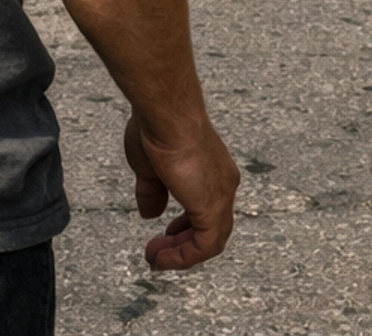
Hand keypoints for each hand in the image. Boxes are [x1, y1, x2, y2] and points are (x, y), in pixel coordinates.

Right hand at [123, 108, 239, 270]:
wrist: (166, 112)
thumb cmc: (157, 125)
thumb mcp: (149, 165)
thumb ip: (152, 192)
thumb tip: (150, 214)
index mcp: (211, 169)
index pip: (205, 207)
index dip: (184, 226)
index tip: (163, 234)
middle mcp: (223, 182)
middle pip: (210, 227)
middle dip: (181, 243)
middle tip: (157, 252)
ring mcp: (221, 194)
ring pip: (211, 240)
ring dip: (181, 254)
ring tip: (156, 259)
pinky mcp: (214, 206)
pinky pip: (205, 245)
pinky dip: (184, 256)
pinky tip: (162, 258)